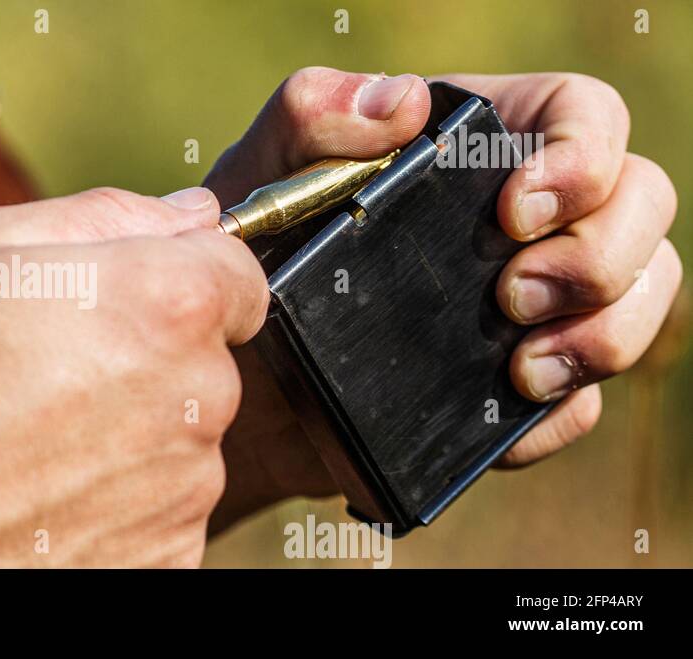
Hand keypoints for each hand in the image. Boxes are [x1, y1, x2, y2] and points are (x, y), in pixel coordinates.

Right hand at [0, 187, 266, 566]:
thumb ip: (104, 217)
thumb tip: (186, 214)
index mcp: (165, 303)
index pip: (237, 270)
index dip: (179, 276)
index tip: (124, 299)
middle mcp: (196, 398)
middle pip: (204, 359)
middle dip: (143, 356)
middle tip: (45, 372)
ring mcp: (184, 490)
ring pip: (179, 438)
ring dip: (126, 433)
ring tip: (29, 439)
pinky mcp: (165, 557)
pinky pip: (159, 510)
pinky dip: (116, 501)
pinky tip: (43, 492)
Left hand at [205, 68, 680, 530]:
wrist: (230, 371)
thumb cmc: (250, 250)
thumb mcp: (261, 172)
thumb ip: (313, 114)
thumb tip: (402, 103)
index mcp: (476, 143)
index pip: (584, 114)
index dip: (583, 156)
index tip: (517, 212)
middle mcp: (524, 216)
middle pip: (641, 204)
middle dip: (602, 256)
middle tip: (515, 298)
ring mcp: (534, 299)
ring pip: (641, 296)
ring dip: (606, 335)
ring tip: (524, 369)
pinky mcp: (517, 379)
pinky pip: (584, 399)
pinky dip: (559, 414)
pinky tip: (510, 417)